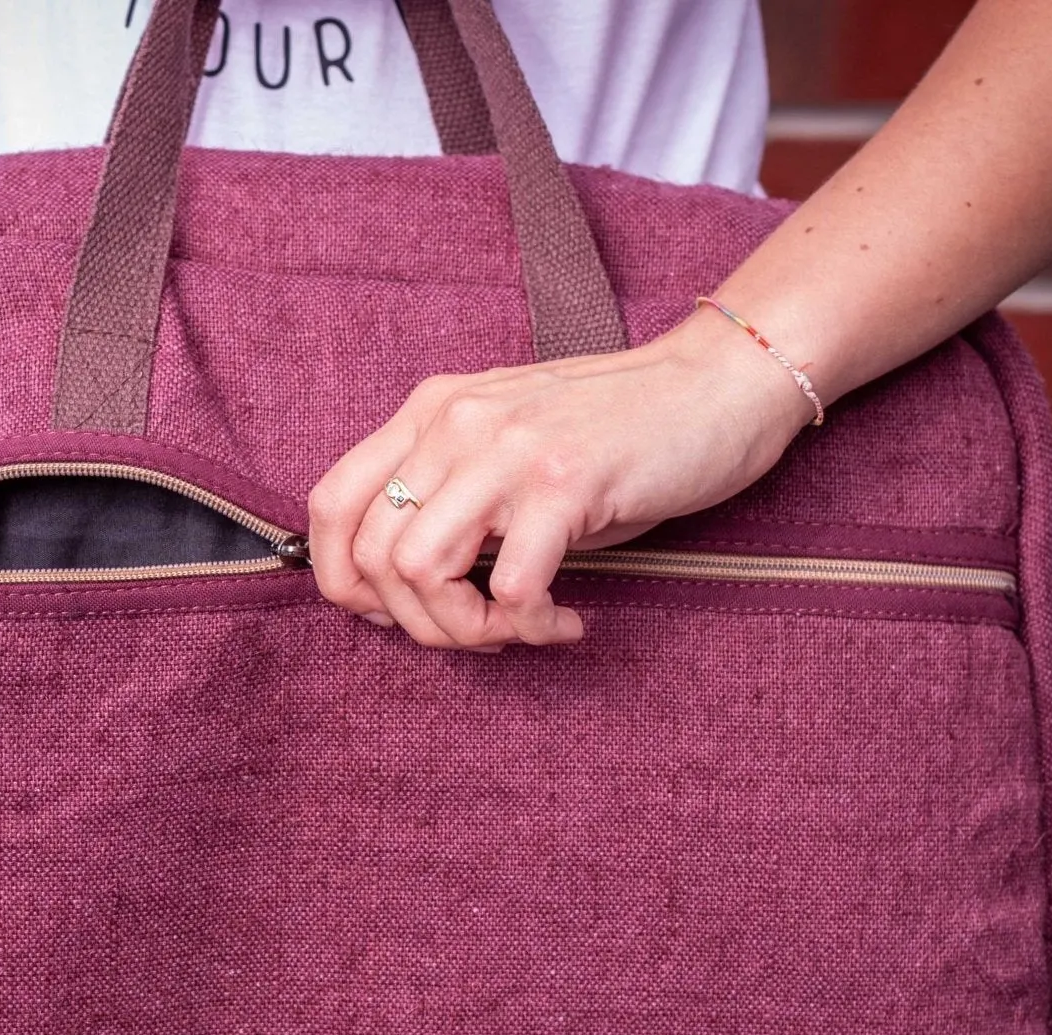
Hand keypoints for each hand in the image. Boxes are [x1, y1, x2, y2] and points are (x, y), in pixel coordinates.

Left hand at [306, 305, 818, 651]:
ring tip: (520, 630)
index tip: (400, 613)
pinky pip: (508, 589)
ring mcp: (507, 449)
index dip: (344, 583)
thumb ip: (452, 498)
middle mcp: (455, 423)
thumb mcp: (511, 450)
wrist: (721, 384)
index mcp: (431, 412)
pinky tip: (567, 621)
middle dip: (418, 624)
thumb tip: (400, 596)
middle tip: (480, 634)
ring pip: (421, 573)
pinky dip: (531, 627)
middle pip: (373, 556)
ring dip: (467, 630)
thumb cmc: (620, 433)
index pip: (330, 507)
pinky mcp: (564, 481)